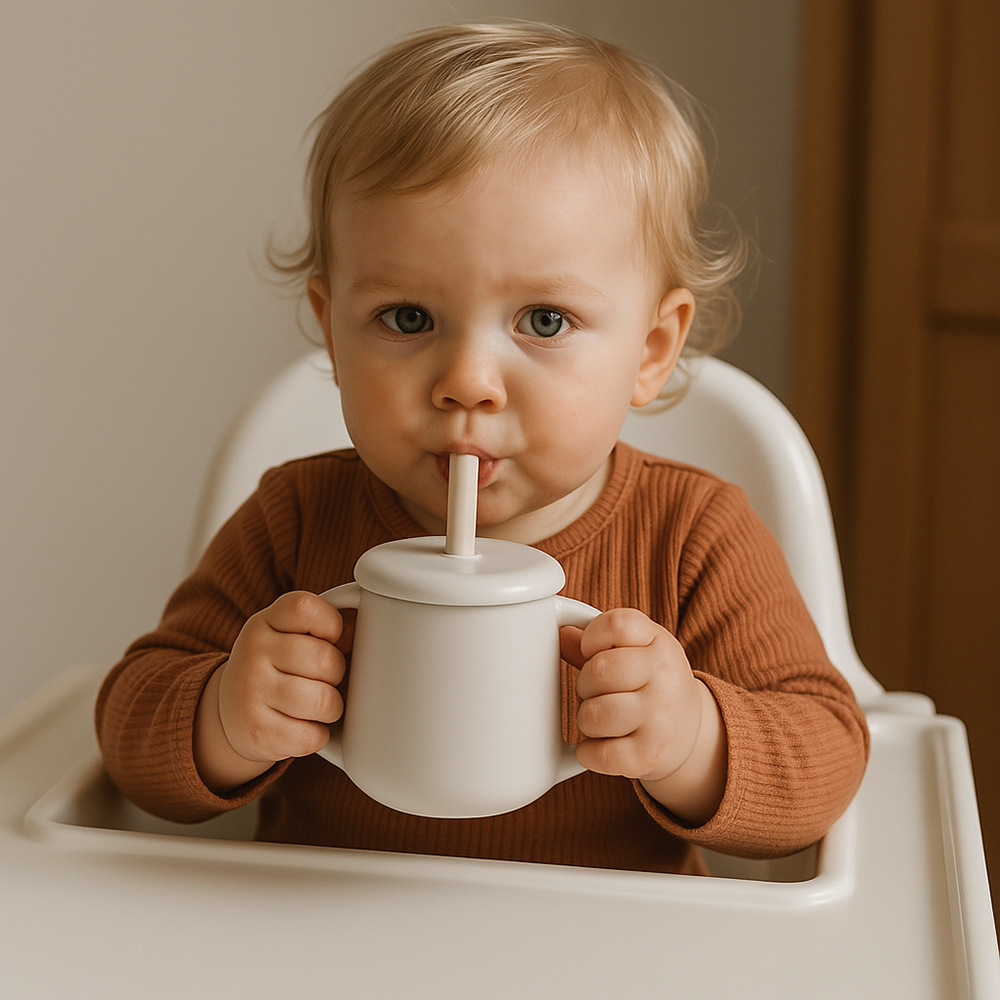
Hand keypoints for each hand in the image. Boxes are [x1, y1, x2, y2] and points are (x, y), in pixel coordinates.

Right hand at [194, 592, 348, 791]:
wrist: (230, 713)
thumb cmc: (277, 667)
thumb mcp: (290, 635)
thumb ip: (325, 627)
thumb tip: (366, 628)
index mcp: (265, 622)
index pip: (304, 608)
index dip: (331, 624)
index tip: (329, 638)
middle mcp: (253, 652)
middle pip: (325, 659)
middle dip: (337, 674)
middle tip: (324, 679)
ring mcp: (250, 692)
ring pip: (324, 701)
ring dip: (332, 708)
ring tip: (319, 705)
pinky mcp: (256, 732)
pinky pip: (312, 736)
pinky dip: (318, 735)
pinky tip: (304, 726)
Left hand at [560, 608, 725, 823]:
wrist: (690, 734)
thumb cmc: (651, 683)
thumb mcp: (635, 651)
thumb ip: (596, 643)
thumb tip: (561, 634)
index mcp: (659, 642)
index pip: (616, 625)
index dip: (591, 638)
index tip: (591, 651)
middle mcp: (664, 677)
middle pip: (598, 671)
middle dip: (584, 684)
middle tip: (597, 691)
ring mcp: (659, 718)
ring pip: (592, 714)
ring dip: (586, 719)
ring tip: (602, 718)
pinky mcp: (648, 756)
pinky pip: (597, 753)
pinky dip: (588, 752)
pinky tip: (602, 744)